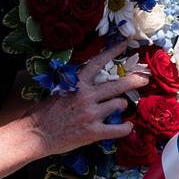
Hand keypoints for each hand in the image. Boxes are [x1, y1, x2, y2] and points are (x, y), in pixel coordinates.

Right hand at [26, 41, 147, 156]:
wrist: (35, 134)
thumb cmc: (42, 113)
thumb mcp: (58, 90)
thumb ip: (75, 86)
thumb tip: (91, 83)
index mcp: (76, 83)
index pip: (97, 63)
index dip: (113, 52)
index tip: (126, 44)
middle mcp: (86, 96)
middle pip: (117, 85)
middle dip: (133, 81)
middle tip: (144, 79)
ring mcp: (91, 114)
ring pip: (119, 105)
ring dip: (121, 106)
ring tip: (118, 108)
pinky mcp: (93, 132)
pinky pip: (118, 129)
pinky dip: (126, 128)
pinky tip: (127, 127)